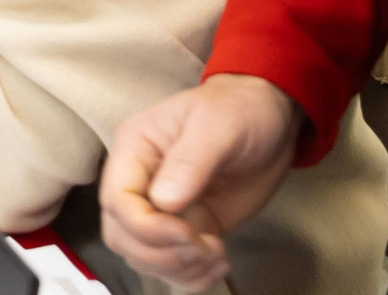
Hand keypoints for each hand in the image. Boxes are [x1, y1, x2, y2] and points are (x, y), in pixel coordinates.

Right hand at [100, 77, 302, 290]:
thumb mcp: (216, 125)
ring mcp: (163, 210)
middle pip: (121, 235)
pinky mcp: (188, 229)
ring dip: (178, 269)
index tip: (187, 233)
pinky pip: (173, 267)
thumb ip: (190, 161)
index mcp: (134, 149)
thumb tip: (164, 202)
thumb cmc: (239, 110)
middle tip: (202, 246)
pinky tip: (218, 261)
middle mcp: (140, 182)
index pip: (117, 200)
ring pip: (142, 257)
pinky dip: (193, 277)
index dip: (145, 227)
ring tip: (216, 253)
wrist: (270, 119)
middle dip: (159, 253)